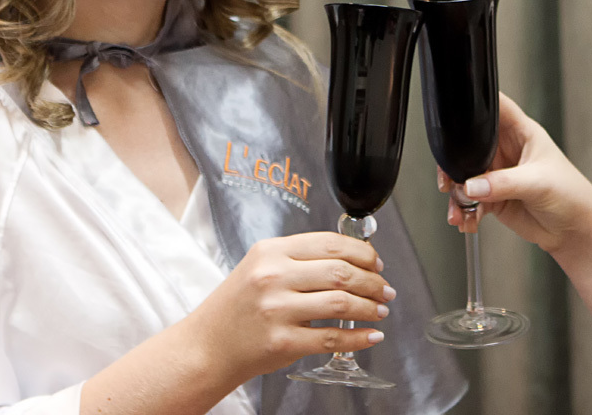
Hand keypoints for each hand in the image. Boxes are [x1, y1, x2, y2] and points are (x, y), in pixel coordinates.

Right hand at [185, 232, 395, 378]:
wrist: (206, 347)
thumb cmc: (237, 307)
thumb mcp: (259, 267)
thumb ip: (298, 259)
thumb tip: (351, 259)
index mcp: (271, 251)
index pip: (330, 243)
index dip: (362, 253)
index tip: (376, 263)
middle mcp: (273, 276)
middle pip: (341, 272)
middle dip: (373, 281)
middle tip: (385, 289)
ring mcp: (277, 310)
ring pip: (341, 303)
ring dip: (370, 307)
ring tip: (380, 310)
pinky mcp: (282, 342)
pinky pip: (331, 338)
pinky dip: (358, 337)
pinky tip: (370, 334)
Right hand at [442, 92, 591, 255]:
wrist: (575, 231)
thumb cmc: (571, 196)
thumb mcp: (537, 183)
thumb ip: (502, 183)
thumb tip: (471, 186)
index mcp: (521, 133)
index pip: (496, 108)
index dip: (477, 105)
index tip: (455, 114)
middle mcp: (507, 151)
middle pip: (469, 145)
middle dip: (454, 162)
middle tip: (448, 180)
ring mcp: (498, 175)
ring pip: (465, 176)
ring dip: (457, 194)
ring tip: (459, 210)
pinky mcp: (494, 197)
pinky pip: (470, 200)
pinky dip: (464, 211)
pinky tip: (467, 221)